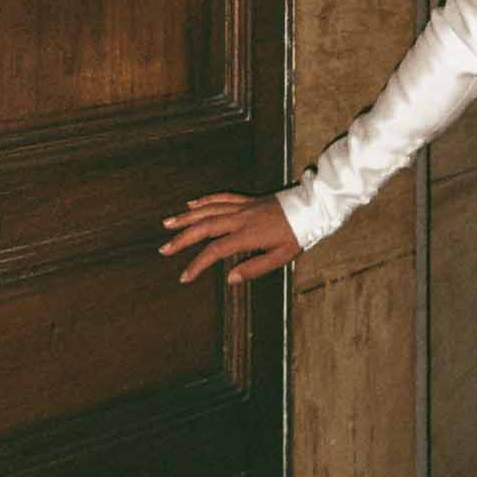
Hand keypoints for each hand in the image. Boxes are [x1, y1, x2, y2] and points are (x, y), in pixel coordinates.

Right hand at [160, 192, 299, 285]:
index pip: (215, 250)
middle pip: (205, 226)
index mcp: (248, 234)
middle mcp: (241, 218)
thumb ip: (255, 268)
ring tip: (167, 223)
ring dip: (187, 217)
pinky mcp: (248, 199)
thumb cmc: (298, 234)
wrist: (312, 207)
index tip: (184, 276)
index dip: (197, 264)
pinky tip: (192, 203)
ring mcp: (244, 206)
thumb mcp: (282, 257)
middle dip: (182, 238)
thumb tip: (230, 278)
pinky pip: (222, 197)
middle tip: (164, 248)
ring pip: (209, 209)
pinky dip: (206, 200)